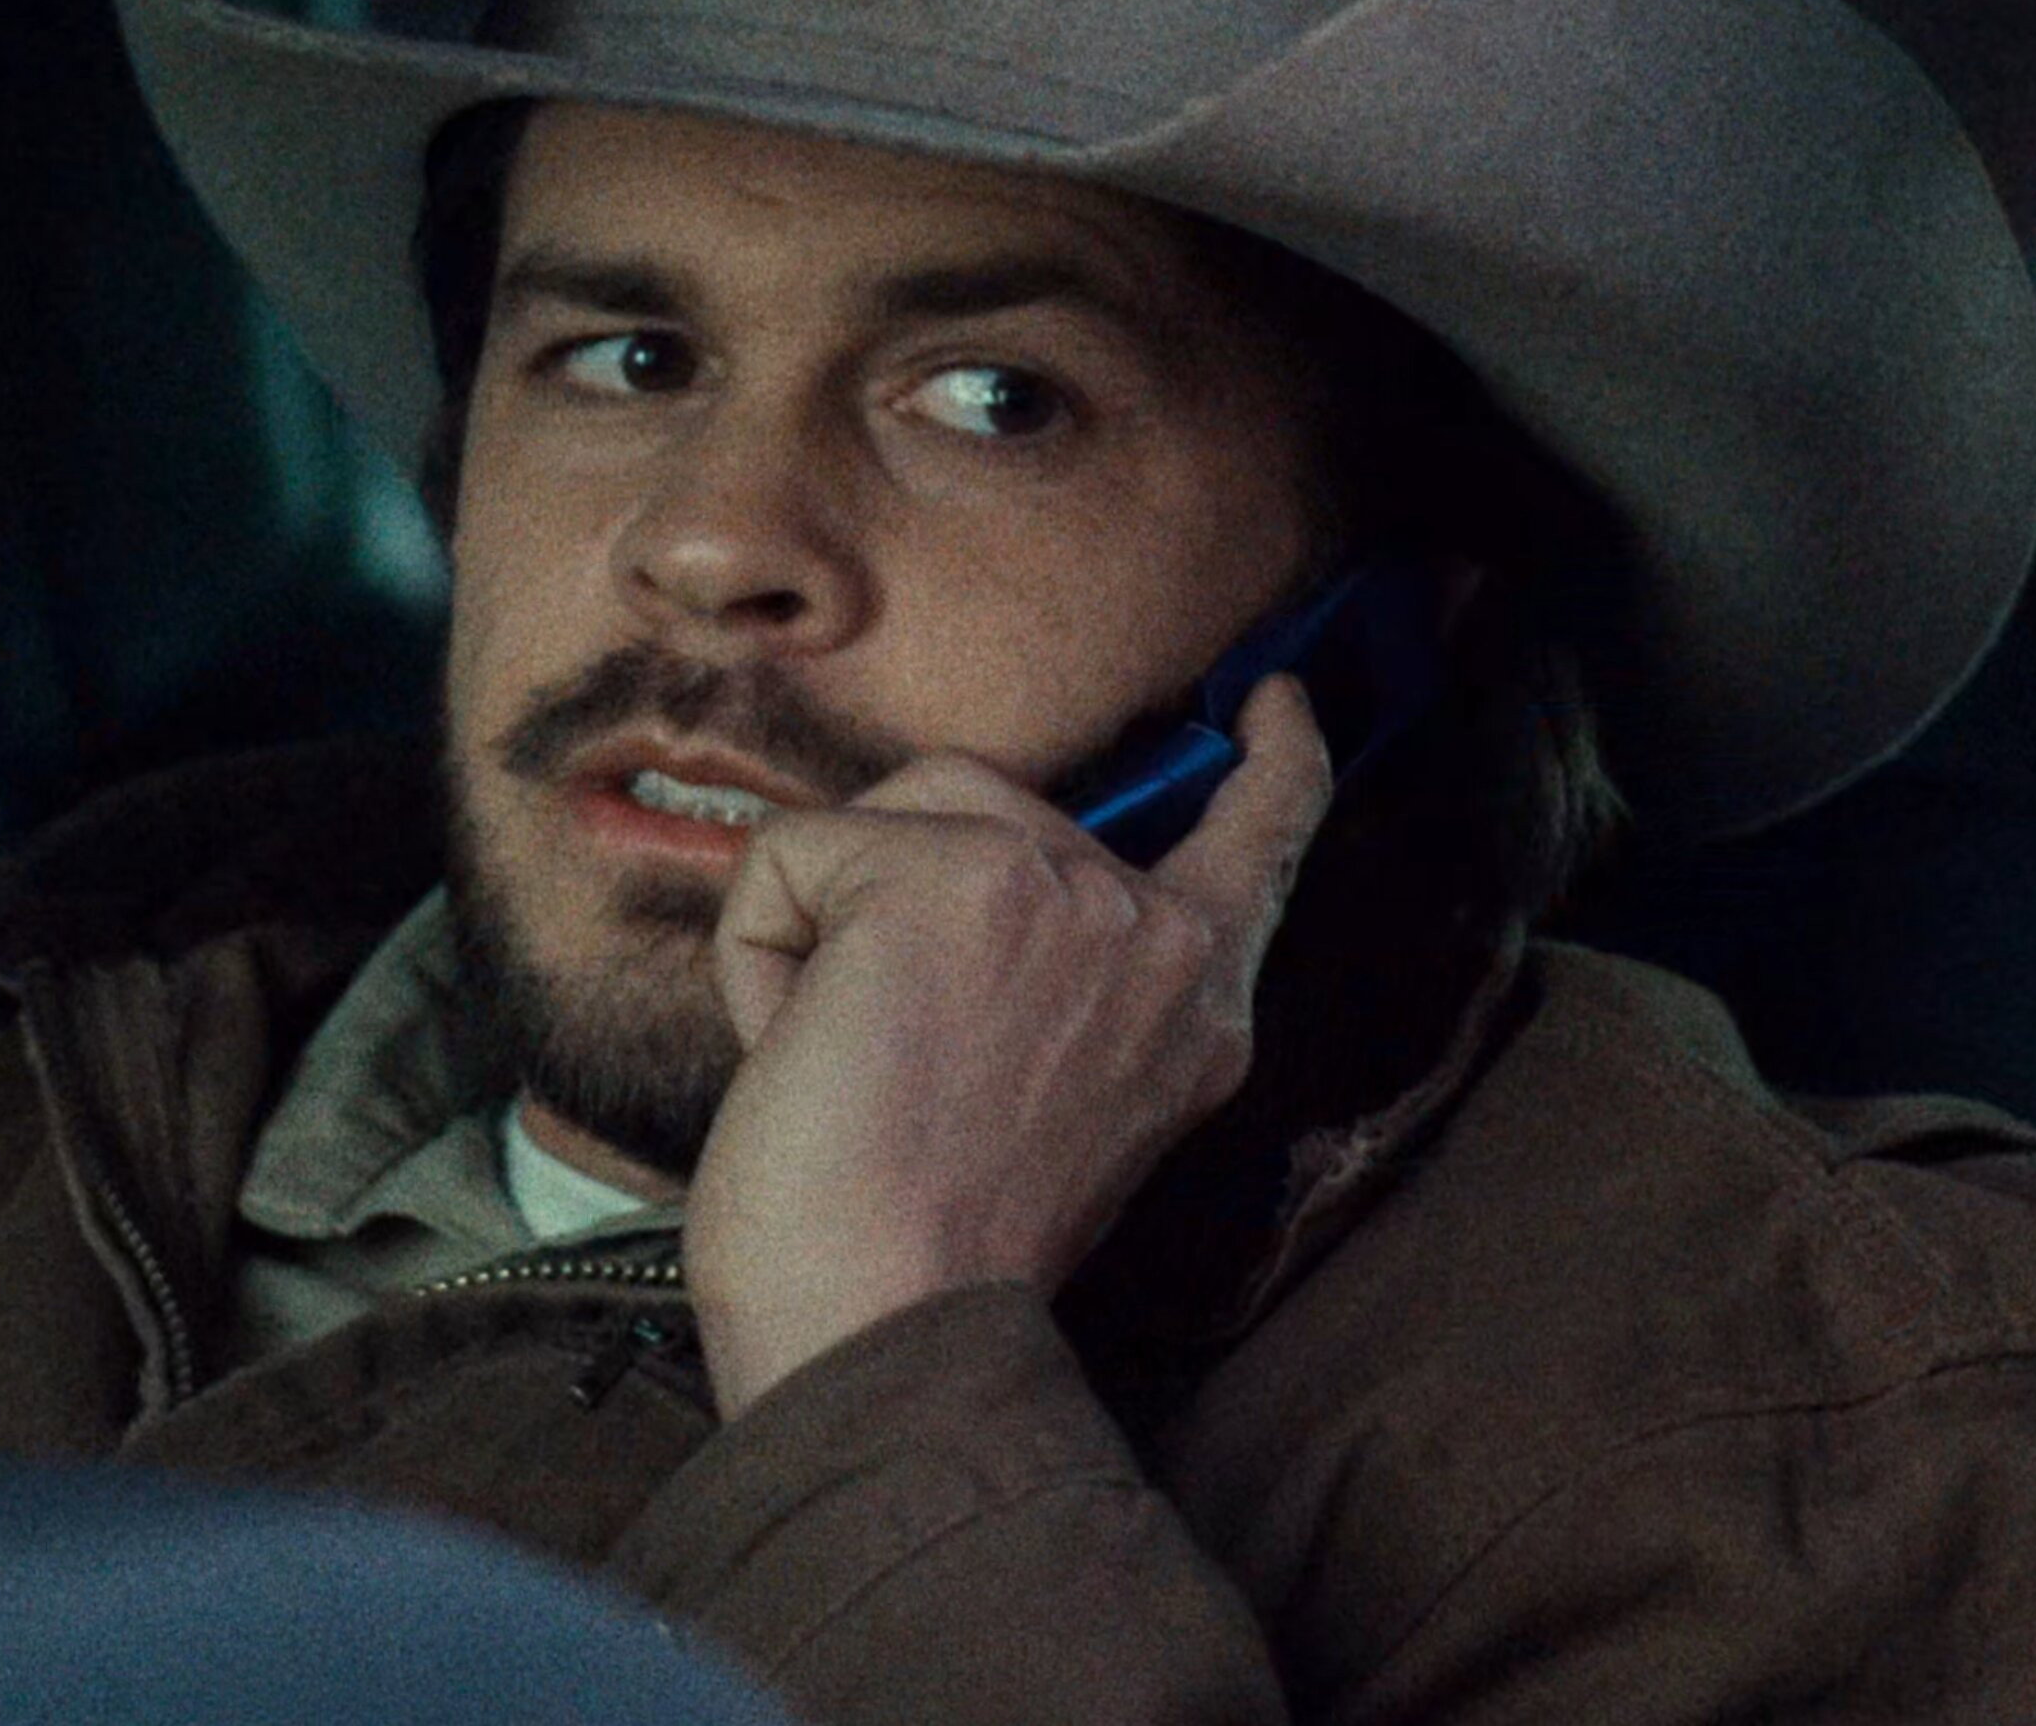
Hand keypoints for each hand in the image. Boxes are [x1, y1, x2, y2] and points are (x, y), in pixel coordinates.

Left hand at [682, 677, 1333, 1415]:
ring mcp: (1059, 894)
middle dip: (892, 892)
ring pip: (885, 814)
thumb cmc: (926, 1254)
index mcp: (1198, 1006)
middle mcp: (1154, 936)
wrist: (886, 1332)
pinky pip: (791, 853)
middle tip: (888, 1065)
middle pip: (984, 800)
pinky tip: (799, 1049)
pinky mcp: (943, 879)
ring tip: (849, 1063)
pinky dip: (756, 953)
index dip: (1271, 762)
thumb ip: (1056, 986)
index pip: (1261, 843)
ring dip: (821, 927)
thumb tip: (946, 898)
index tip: (1279, 703)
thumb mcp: (1056, 1104)